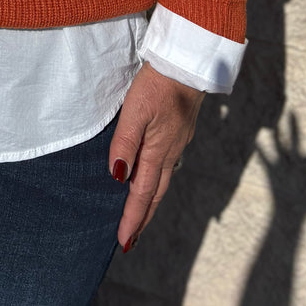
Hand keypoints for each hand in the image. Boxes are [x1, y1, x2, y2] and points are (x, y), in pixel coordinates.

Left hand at [108, 61, 203, 251]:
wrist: (187, 63)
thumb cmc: (158, 84)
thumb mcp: (135, 110)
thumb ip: (125, 142)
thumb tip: (117, 176)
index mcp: (159, 151)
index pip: (142, 193)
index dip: (132, 218)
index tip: (123, 241)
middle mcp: (171, 152)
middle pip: (155, 193)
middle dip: (142, 217)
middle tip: (130, 239)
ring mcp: (177, 142)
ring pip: (162, 180)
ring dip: (150, 200)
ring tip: (138, 214)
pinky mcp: (179, 131)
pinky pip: (166, 164)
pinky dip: (156, 179)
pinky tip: (151, 175)